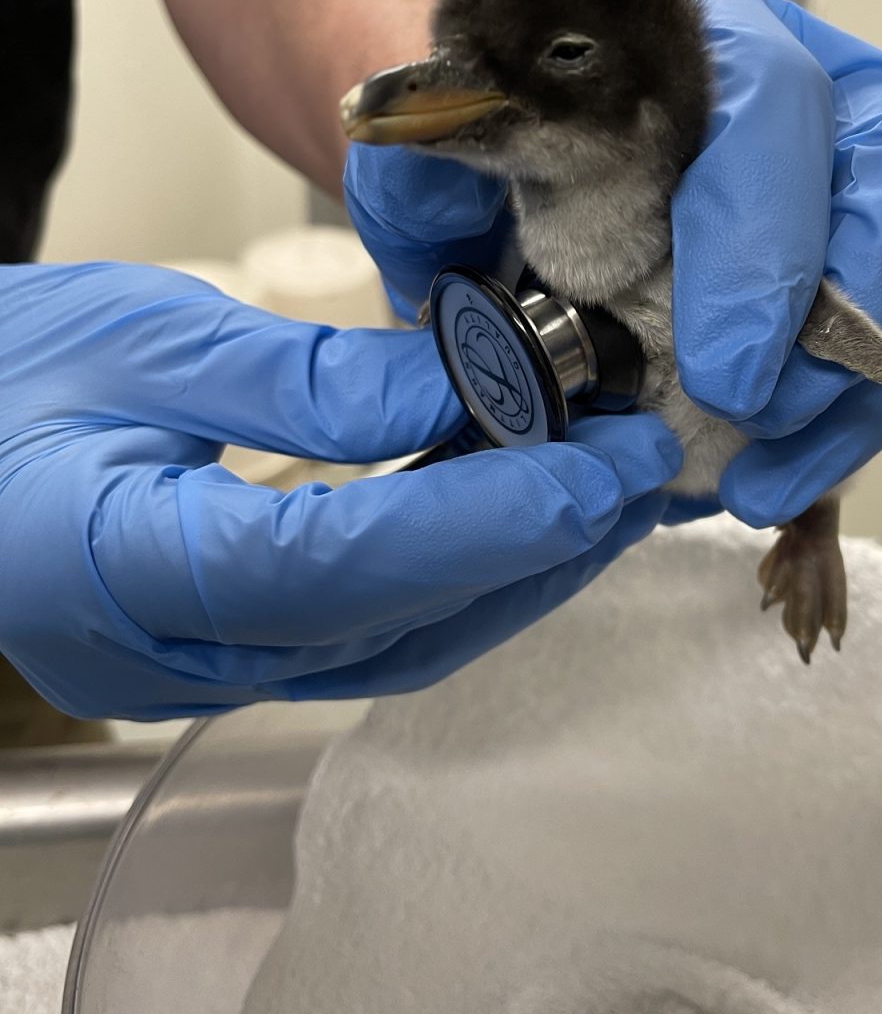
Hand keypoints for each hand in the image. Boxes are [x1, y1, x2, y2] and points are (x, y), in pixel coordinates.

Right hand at [0, 264, 679, 718]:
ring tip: (605, 493)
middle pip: (391, 622)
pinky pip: (368, 635)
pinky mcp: (226, 655)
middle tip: (635, 469)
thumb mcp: (142, 341)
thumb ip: (306, 384)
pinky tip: (518, 521)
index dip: (480, 522)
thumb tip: (464, 389)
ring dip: (513, 574)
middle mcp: (166, 657)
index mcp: (114, 570)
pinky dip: (456, 580)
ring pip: (394, 645)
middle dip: (532, 550)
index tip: (595, 473)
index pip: (336, 563)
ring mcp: (197, 672)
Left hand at [344, 0, 881, 527]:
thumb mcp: (426, 172)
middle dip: (861, 304)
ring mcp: (843, 181)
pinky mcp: (854, 270)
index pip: (778, 102)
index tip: (721, 367)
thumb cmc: (475, 175)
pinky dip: (850, 423)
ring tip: (762, 482)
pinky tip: (778, 481)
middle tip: (761, 414)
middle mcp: (798, 92)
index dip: (768, 237)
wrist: (497, 200)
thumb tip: (427, 165)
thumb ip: (420, 169)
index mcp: (694, 41)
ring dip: (860, 391)